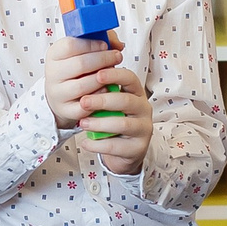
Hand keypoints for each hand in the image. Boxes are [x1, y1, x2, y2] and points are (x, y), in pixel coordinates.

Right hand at [44, 36, 120, 129]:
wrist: (62, 94)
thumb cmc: (76, 69)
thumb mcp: (83, 50)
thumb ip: (102, 40)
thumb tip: (118, 44)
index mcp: (54, 55)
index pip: (70, 46)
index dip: (91, 44)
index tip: (105, 45)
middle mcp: (52, 74)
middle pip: (80, 64)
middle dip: (103, 59)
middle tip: (117, 57)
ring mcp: (58, 94)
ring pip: (82, 86)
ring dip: (103, 78)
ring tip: (112, 73)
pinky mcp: (66, 110)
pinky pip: (85, 106)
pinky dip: (98, 97)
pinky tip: (105, 90)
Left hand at [75, 60, 150, 175]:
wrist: (124, 150)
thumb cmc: (114, 120)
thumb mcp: (109, 104)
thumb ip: (101, 93)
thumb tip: (82, 81)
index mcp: (136, 93)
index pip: (130, 78)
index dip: (115, 75)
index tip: (97, 75)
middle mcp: (144, 109)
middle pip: (126, 101)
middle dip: (103, 100)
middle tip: (83, 102)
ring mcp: (143, 129)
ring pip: (123, 124)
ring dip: (100, 123)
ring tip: (82, 124)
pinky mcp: (138, 148)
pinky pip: (117, 146)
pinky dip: (98, 145)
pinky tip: (86, 143)